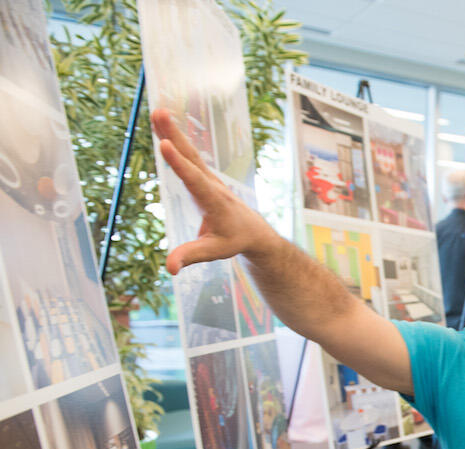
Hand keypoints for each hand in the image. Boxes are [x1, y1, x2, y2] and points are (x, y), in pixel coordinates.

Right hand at [150, 108, 281, 273]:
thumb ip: (190, 256)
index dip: (178, 163)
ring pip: (190, 152)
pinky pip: (189, 154)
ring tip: (158, 111)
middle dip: (175, 136)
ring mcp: (209, 178)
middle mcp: (212, 184)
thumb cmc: (234, 241)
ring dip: (174, 131)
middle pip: (191, 157)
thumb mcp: (213, 252)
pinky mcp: (205, 176)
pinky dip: (177, 138)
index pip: (194, 180)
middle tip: (159, 113)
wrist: (254, 231)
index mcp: (214, 201)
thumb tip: (169, 268)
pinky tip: (164, 124)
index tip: (165, 144)